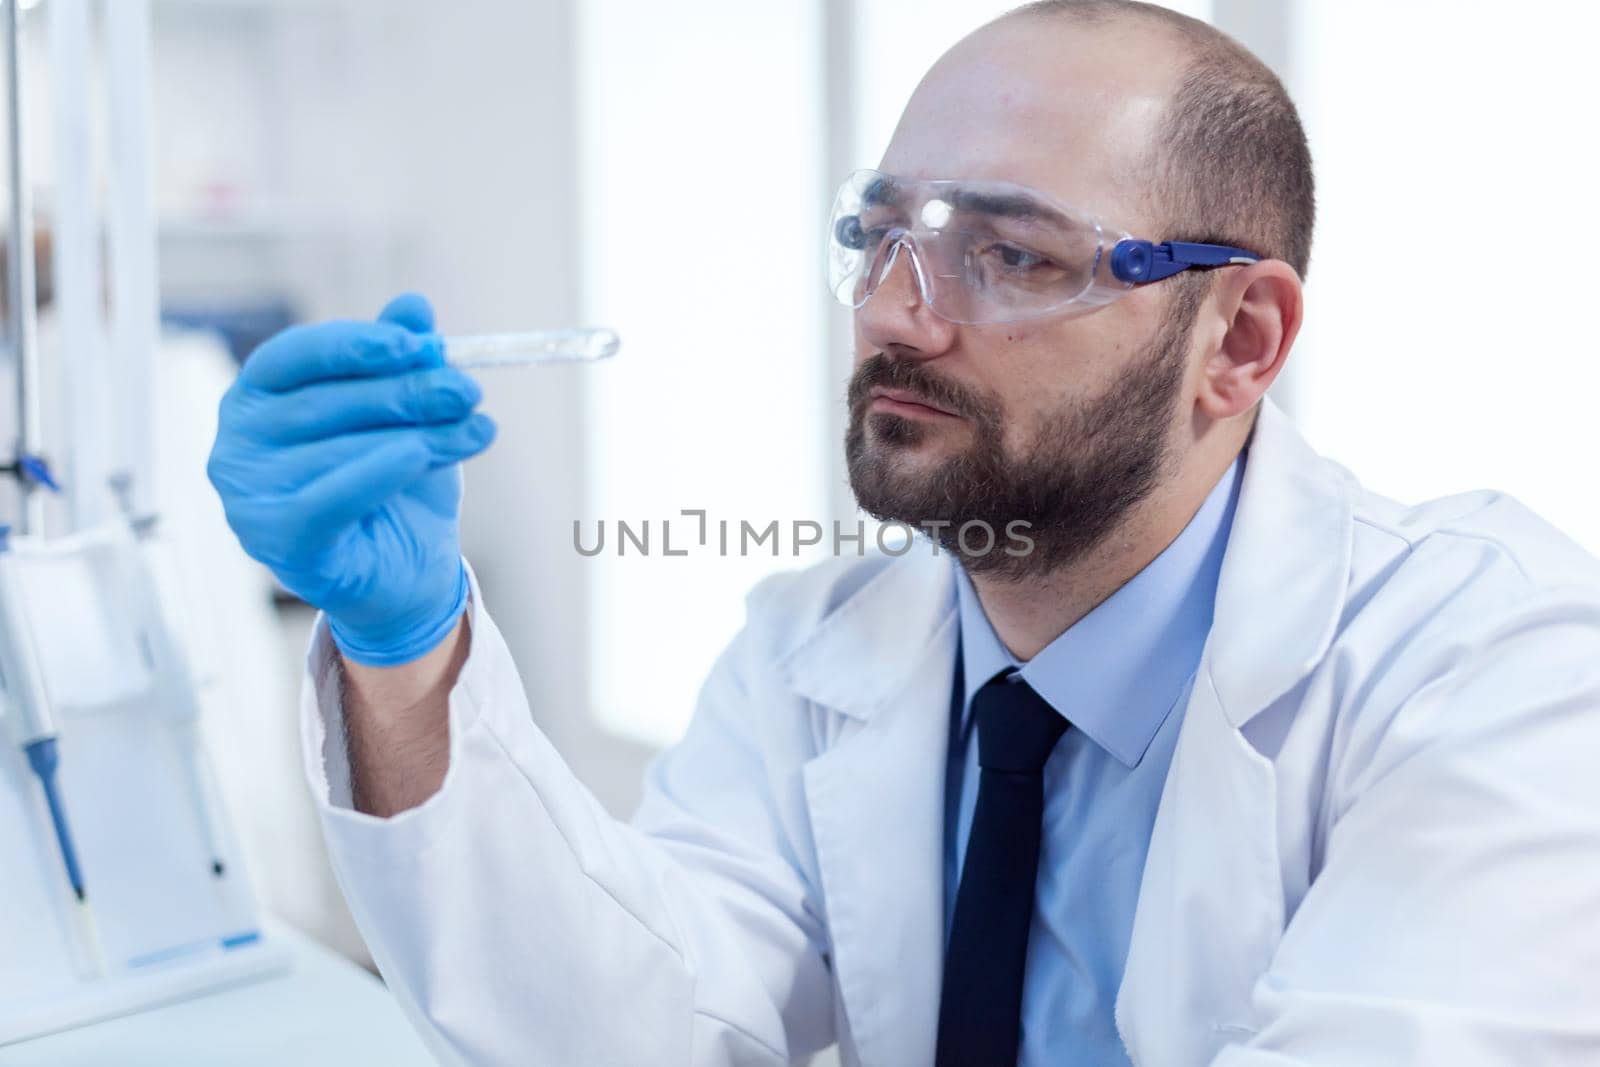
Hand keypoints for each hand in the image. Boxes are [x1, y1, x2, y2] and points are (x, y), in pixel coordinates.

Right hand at [206, 293, 495, 665]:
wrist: (404, 574)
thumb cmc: (392, 485)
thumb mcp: (404, 416)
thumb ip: (399, 362)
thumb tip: (415, 307)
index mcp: (254, 401)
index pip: (293, 356)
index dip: (354, 344)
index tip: (419, 343)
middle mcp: (236, 446)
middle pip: (325, 402)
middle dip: (406, 391)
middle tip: (467, 387)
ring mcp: (250, 498)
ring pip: (340, 448)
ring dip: (417, 433)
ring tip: (475, 426)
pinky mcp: (279, 541)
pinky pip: (333, 498)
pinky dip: (381, 472)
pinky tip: (423, 456)